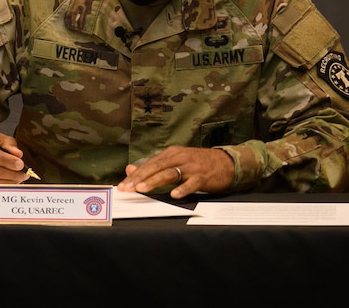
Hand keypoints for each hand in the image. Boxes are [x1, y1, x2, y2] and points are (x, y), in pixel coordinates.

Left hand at [117, 146, 233, 198]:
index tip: (122, 185)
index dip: (135, 175)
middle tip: (127, 188)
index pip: (148, 164)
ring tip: (142, 189)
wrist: (225, 162)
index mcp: (170, 154)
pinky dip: (182, 189)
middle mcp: (179, 157)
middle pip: (156, 167)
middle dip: (139, 178)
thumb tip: (130, 169)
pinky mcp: (202, 177)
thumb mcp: (174, 161)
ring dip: (154, 181)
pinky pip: (191, 183)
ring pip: (170, 174)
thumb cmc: (197, 164)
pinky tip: (174, 195)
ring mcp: (191, 167)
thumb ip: (153, 166)